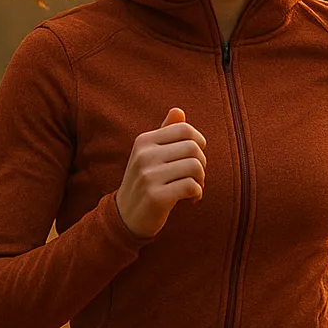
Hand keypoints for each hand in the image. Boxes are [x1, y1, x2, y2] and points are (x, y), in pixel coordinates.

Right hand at [115, 106, 206, 239]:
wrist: (125, 216)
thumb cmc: (145, 182)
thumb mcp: (150, 154)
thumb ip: (165, 132)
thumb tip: (178, 110)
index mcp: (144, 141)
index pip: (184, 129)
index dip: (198, 142)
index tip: (195, 157)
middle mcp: (144, 155)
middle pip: (193, 147)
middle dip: (202, 163)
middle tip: (196, 176)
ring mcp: (148, 176)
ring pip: (194, 166)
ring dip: (201, 180)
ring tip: (195, 188)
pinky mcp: (156, 197)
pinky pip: (191, 186)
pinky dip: (197, 194)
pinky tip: (191, 200)